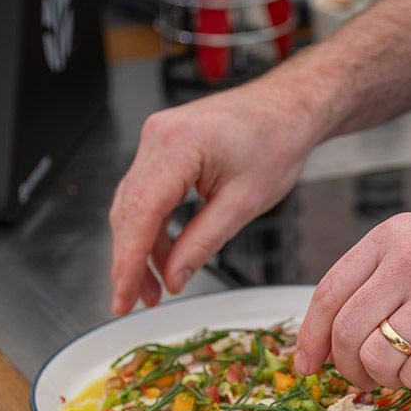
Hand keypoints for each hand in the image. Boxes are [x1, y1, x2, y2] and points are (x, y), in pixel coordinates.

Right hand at [109, 81, 320, 313]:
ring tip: (153, 287)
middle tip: (134, 302)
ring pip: (134, 205)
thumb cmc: (276, 142)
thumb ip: (203, 242)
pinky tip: (162, 256)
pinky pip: (147, 193)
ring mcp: (156, 139)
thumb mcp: (244, 203)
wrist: (287, 108)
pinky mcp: (163, 146)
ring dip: (140, 248)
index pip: (140, 214)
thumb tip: (173, 276)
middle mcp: (157, 137)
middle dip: (130, 262)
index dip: (129, 262)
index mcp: (177, 146)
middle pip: (129, 212)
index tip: (123, 296)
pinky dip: (152, 227)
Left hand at [295, 208, 410, 392]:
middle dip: (349, 368)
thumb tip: (336, 334)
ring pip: (377, 361)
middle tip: (366, 377)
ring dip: (389, 378)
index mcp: (391, 239)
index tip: (308, 365)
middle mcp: (408, 264)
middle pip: (346, 334)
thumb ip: (382, 276)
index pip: (328, 294)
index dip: (311, 338)